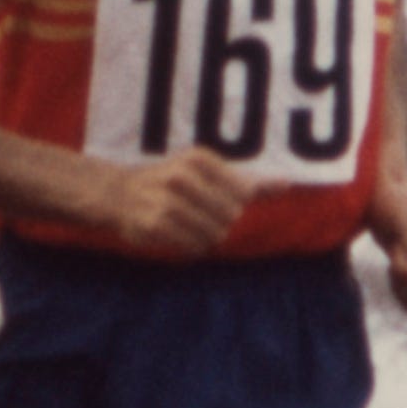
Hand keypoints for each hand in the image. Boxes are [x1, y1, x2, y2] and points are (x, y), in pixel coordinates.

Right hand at [110, 147, 255, 255]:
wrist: (118, 194)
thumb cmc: (172, 184)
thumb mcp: (209, 174)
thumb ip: (249, 182)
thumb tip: (287, 185)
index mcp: (199, 159)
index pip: (242, 195)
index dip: (232, 204)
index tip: (210, 198)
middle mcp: (182, 177)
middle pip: (230, 217)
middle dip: (220, 223)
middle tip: (198, 215)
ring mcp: (167, 201)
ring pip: (214, 235)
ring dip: (206, 238)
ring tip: (188, 226)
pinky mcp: (155, 225)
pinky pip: (193, 248)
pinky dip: (191, 247)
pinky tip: (178, 236)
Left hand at [367, 172, 406, 308]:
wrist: (389, 199)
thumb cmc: (391, 202)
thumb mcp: (399, 215)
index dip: (403, 269)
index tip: (395, 247)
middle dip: (403, 279)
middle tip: (392, 256)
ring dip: (402, 288)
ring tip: (393, 264)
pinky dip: (402, 292)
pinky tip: (395, 274)